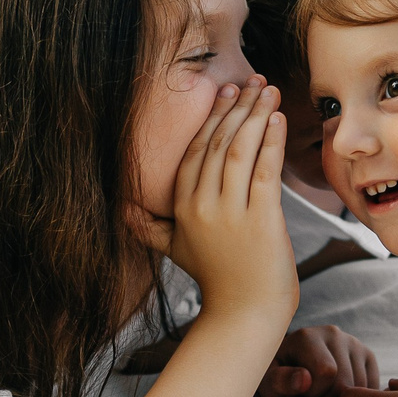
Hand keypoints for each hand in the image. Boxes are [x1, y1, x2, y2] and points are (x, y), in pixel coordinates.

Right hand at [153, 79, 296, 327]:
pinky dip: (270, 141)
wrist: (244, 315)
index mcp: (182, 207)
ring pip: (239, 150)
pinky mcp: (261, 220)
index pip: (194, 151)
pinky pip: (264, 170)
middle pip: (217, 143)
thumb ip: (148, 227)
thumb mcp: (174, 250)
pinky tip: (277, 119)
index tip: (226, 93)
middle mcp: (202, 207)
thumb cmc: (216, 280)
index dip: (211, 118)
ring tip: (269, 90)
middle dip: (237, 107)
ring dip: (255, 115)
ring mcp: (231, 213)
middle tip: (252, 81)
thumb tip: (120, 212)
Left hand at [257, 324, 381, 396]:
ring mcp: (353, 342)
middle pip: (345, 380)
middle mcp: (333, 333)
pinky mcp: (366, 354)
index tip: (304, 395)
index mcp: (307, 337)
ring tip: (326, 395)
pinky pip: (372, 385)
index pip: (327, 372)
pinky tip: (340, 394)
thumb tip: (304, 380)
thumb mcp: (270, 386)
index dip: (316, 394)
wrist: (292, 370)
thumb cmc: (279, 380)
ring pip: (361, 385)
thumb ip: (281, 382)